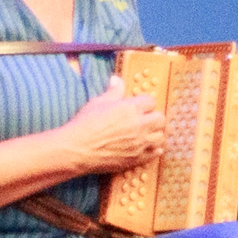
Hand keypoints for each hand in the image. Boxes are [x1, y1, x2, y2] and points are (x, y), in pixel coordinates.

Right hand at [54, 85, 171, 175]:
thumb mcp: (98, 102)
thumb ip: (113, 91)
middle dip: (154, 117)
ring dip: (155, 133)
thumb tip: (117, 79)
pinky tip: (148, 147)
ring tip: (147, 133)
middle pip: (160, 119)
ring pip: (160, 136)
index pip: (151, 101)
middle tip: (145, 119)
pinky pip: (155, 153)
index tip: (140, 105)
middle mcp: (139, 125)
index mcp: (130, 108)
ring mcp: (139, 143)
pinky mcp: (136, 158)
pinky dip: (154, 149)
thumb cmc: (85, 124)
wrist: (78, 149)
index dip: (145, 102)